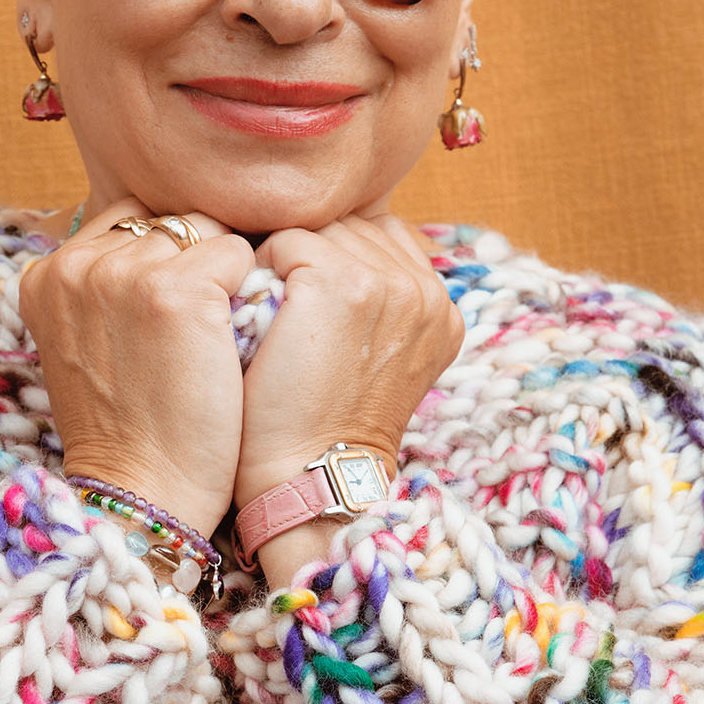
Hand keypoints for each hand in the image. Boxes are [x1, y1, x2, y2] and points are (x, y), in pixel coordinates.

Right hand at [19, 200, 255, 537]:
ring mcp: (125, 273)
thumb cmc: (129, 425)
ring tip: (214, 334)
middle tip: (195, 329)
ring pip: (205, 228)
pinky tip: (233, 338)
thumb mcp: (86, 342)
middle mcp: (77, 263)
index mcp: (45, 274)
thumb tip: (156, 234)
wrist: (144, 492)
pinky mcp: (178, 289)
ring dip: (224, 272)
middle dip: (194, 259)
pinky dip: (249, 289)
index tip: (170, 313)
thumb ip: (103, 285)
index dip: (164, 257)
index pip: (127, 218)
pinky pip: (238, 251)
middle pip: (167, 219)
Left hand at [235, 215, 463, 575]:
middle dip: (309, 256)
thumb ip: (376, 302)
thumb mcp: (375, 362)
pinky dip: (261, 272)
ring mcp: (388, 282)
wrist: (306, 477)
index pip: (377, 236)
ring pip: (317, 229)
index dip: (331, 260)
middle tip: (287, 316)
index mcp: (441, 309)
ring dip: (284, 263)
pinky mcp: (342, 281)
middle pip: (348, 226)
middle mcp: (426, 290)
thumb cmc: (322, 425)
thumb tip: (337, 248)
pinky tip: (261, 320)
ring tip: (275, 319)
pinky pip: (284, 241)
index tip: (308, 309)